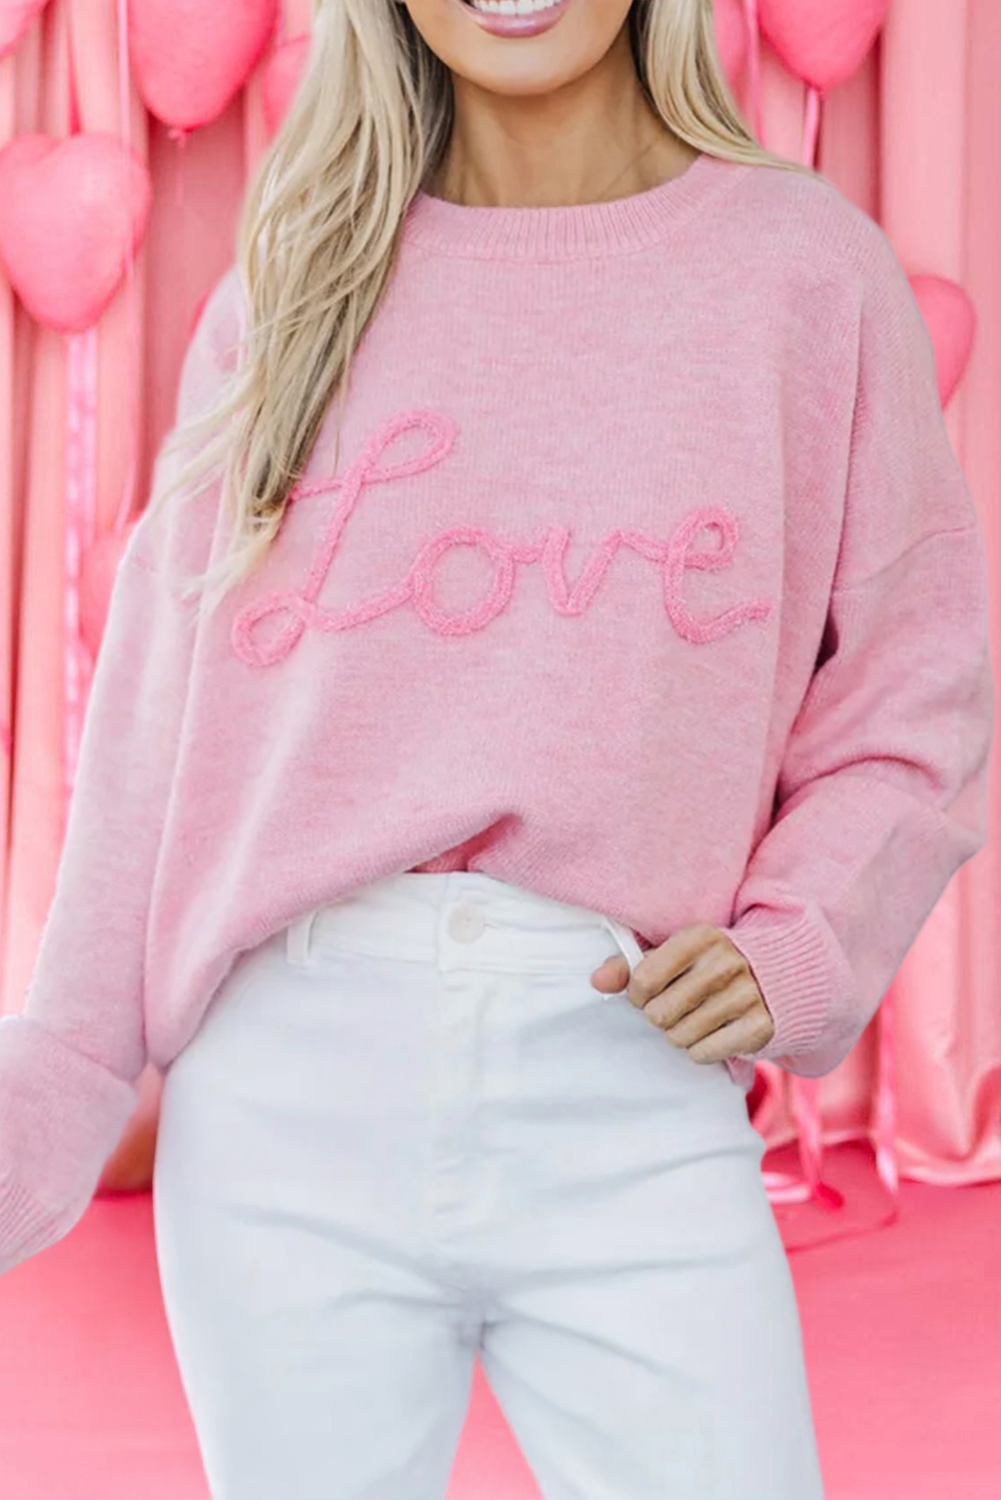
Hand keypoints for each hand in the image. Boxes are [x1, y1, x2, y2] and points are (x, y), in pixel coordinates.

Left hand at [590, 923, 774, 1064]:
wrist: (777, 977)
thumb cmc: (709, 966)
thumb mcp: (673, 955)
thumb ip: (630, 966)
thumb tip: (596, 981)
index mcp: (700, 937)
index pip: (643, 979)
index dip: (638, 993)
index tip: (650, 991)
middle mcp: (725, 963)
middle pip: (659, 1014)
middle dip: (660, 1016)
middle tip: (677, 1007)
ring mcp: (746, 995)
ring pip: (679, 1037)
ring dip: (680, 1034)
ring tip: (697, 1018)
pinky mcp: (759, 1026)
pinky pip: (703, 1053)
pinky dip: (702, 1049)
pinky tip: (715, 1032)